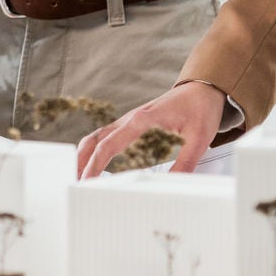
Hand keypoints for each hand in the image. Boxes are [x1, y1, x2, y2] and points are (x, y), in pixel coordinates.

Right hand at [76, 81, 226, 178]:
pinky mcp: (132, 123)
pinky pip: (107, 136)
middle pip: (95, 139)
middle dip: (80, 161)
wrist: (202, 89)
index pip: (110, 144)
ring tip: (78, 176)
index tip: (87, 181)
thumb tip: (172, 185)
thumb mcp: (199, 138)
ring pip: (97, 136)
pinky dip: (94, 149)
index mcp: (143, 120)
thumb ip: (185, 162)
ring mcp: (129, 120)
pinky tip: (93, 163)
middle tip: (74, 183)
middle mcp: (130, 118)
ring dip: (84, 154)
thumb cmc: (200, 109)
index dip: (95, 165)